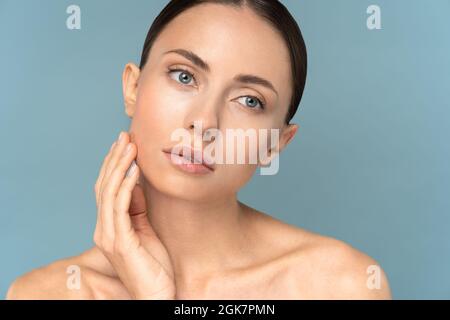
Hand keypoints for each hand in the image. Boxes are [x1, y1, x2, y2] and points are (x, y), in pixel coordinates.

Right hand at [93, 131, 175, 298]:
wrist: (157, 295)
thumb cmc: (154, 266)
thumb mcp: (146, 231)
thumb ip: (137, 209)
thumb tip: (134, 183)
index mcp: (109, 226)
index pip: (107, 188)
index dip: (114, 164)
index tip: (124, 143)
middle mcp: (103, 229)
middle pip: (104, 186)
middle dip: (115, 158)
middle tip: (125, 135)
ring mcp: (109, 236)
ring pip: (109, 192)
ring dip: (120, 166)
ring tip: (130, 145)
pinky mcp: (119, 243)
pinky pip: (120, 208)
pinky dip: (125, 186)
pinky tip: (134, 170)